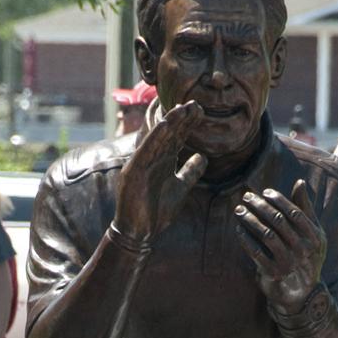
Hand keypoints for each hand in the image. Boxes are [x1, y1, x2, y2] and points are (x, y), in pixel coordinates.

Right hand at [113, 101, 207, 242]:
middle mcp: (152, 159)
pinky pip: (145, 151)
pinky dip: (154, 137)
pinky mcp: (133, 171)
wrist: (140, 233)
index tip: (200, 112)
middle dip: (181, 119)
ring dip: (170, 123)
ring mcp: (141, 163)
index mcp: (163, 161)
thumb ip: (190, 172)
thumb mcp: (180, 188)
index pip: (176, 138)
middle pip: (168, 135)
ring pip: (157, 139)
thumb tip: (204, 157)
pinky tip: (164, 125)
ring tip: (182, 108)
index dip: (187, 125)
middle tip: (196, 104)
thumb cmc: (157, 212)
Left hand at [235, 180, 326, 313]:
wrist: (302, 292)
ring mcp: (289, 262)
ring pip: (266, 235)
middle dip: (260, 206)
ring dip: (250, 219)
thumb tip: (299, 182)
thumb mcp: (312, 234)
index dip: (280, 200)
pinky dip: (245, 239)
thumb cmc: (306, 255)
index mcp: (315, 237)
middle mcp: (304, 250)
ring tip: (239, 209)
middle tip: (247, 196)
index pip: (295, 213)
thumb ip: (305, 208)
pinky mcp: (274, 273)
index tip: (265, 192)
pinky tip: (238, 228)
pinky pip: (256, 252)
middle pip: (279, 221)